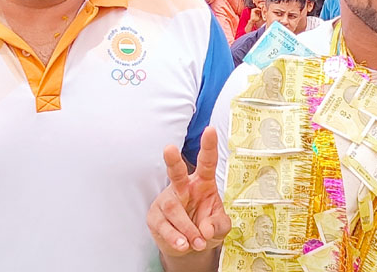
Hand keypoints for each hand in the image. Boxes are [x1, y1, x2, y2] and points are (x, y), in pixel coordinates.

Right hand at [146, 128, 230, 256]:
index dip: (208, 146)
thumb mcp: (220, 227)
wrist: (191, 246)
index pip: (206, 162)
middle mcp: (183, 188)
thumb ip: (218, 225)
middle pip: (176, 173)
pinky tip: (183, 244)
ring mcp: (167, 201)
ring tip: (197, 241)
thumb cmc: (206, 227)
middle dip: (172, 160)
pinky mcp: (155, 217)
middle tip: (169, 149)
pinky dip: (175, 237)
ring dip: (187, 227)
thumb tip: (205, 228)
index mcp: (203, 183)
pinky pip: (163, 226)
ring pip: (173, 208)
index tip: (210, 130)